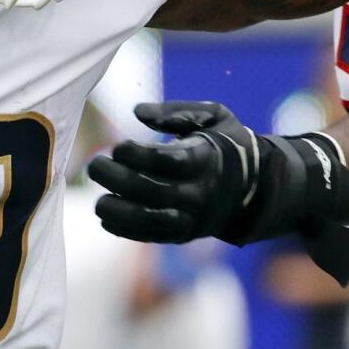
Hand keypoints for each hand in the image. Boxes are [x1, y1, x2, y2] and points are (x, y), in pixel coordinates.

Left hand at [90, 102, 260, 243]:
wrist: (253, 188)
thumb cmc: (224, 143)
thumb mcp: (213, 116)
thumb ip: (176, 112)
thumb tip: (138, 111)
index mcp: (207, 160)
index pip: (168, 162)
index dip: (138, 155)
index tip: (118, 145)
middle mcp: (199, 192)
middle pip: (152, 191)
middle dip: (117, 180)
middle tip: (95, 165)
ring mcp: (192, 217)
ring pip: (150, 221)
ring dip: (118, 212)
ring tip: (97, 201)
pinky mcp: (184, 234)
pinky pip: (152, 236)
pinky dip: (126, 230)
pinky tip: (106, 217)